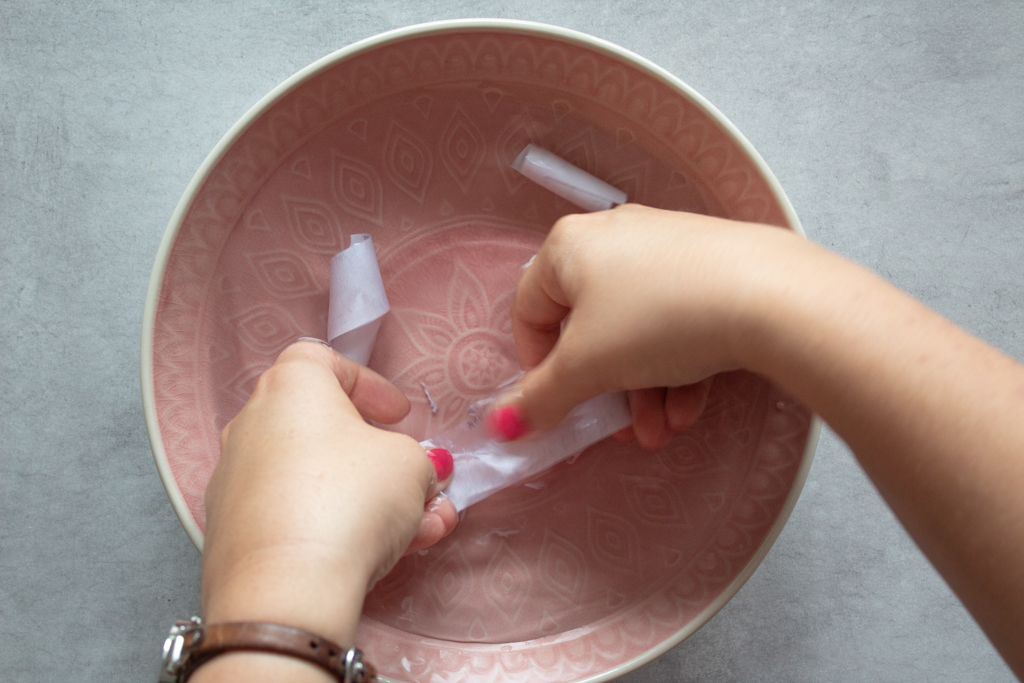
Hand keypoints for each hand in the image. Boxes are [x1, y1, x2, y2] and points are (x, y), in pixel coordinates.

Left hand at [201, 341, 457, 651]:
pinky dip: (336, 526)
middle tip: (419, 480)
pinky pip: (294, 516)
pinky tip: (384, 555)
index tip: (397, 416)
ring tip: (424, 528)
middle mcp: (251, 425)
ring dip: (370, 500)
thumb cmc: (349, 500)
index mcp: (289, 387)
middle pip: (324, 430)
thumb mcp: (411, 466)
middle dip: (381, 458)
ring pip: (316, 481)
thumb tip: (416, 470)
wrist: (285, 589)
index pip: (323, 361)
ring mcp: (235, 481)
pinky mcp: (232, 534)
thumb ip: (418, 459)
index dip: (368, 385)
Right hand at [488, 204, 797, 445]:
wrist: (768, 297)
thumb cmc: (656, 320)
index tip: (557, 405)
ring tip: (663, 432)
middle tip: (622, 431)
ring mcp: (666, 249)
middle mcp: (614, 238)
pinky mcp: (711, 266)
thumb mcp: (587, 367)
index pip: (529, 311)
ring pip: (638, 332)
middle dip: (607, 392)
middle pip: (591, 329)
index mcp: (568, 247)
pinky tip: (690, 408)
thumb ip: (540, 398)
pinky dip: (678, 367)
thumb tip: (500, 426)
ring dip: (644, 391)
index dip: (537, 368)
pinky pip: (678, 320)